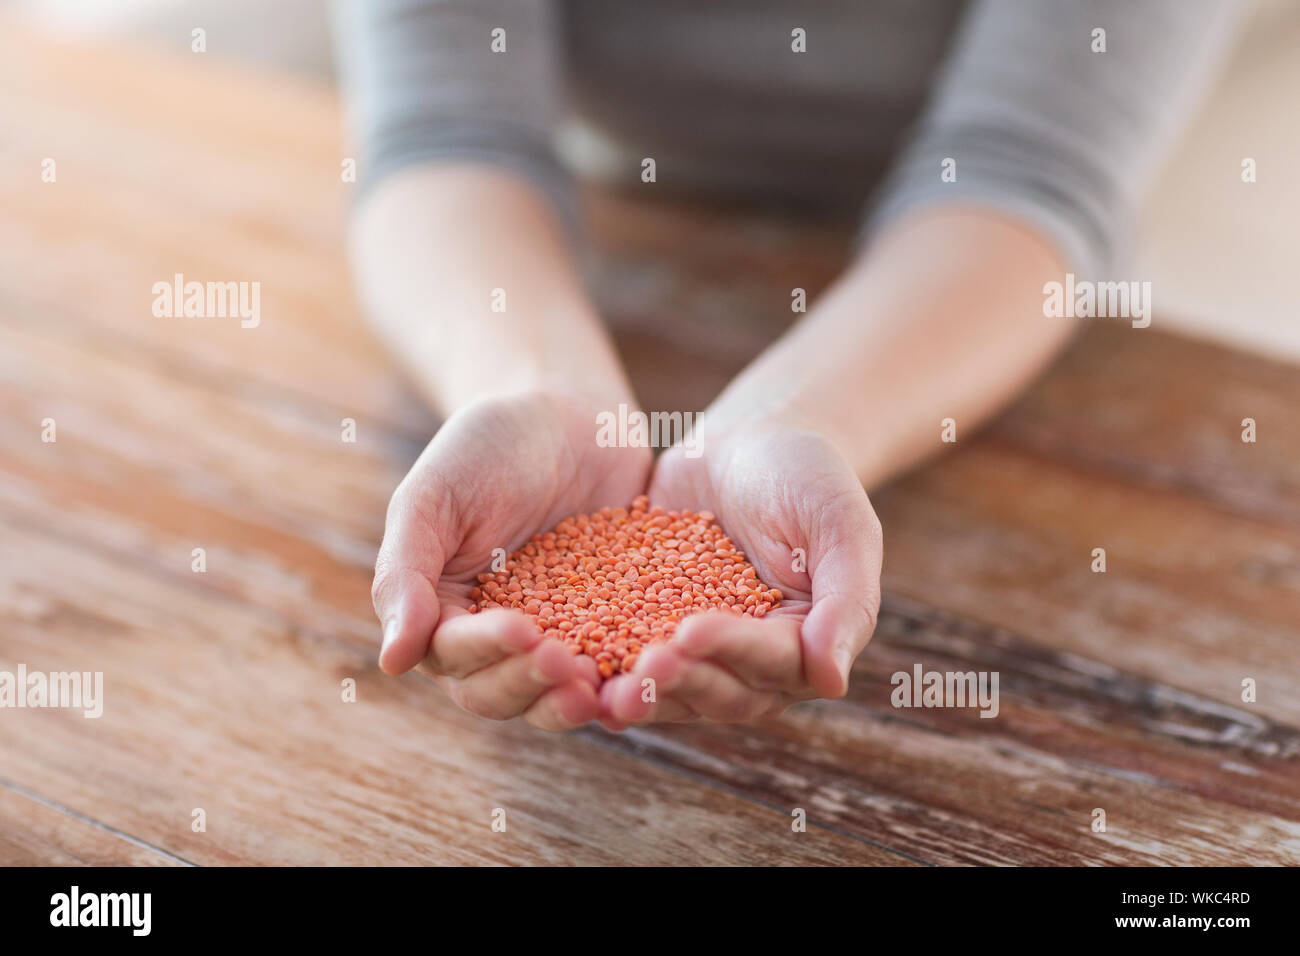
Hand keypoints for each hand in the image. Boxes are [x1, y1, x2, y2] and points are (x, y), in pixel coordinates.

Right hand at [373, 391, 651, 730]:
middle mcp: (494, 642)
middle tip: (568, 667)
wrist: (565, 414)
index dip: (486, 652)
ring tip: (601, 688)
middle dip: (531, 686)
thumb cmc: (485, 447)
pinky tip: (647, 675)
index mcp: (441, 615)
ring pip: (554, 695)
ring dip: (572, 701)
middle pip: (501, 692)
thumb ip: (404, 573)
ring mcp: (555, 639)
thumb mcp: (434, 497)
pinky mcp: (609, 628)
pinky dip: (624, 679)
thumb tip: (391, 661)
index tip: (522, 632)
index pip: (453, 655)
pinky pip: (614, 665)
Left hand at [600, 422, 881, 725]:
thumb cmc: (806, 474)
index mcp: (806, 644)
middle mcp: (752, 663)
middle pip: (718, 690)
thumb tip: (832, 680)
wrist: (748, 441)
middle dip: (679, 680)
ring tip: (599, 687)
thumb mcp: (840, 523)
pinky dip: (601, 666)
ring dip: (638, 692)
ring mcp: (699, 652)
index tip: (690, 632)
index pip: (771, 662)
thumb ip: (847, 599)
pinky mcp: (651, 630)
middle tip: (640, 666)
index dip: (730, 651)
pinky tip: (567, 668)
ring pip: (670, 687)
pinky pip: (626, 655)